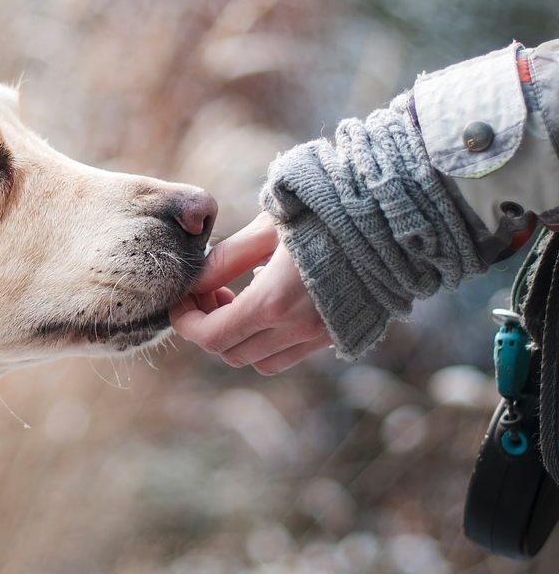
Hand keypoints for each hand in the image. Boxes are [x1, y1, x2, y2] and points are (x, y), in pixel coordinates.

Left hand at [170, 212, 332, 373]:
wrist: (393, 218)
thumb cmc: (325, 211)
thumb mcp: (267, 227)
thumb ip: (226, 259)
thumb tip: (194, 281)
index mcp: (274, 302)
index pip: (211, 336)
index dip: (186, 322)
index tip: (180, 300)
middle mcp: (298, 329)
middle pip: (231, 353)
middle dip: (208, 327)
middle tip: (208, 291)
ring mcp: (321, 336)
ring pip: (260, 361)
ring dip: (238, 337)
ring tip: (236, 297)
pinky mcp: (339, 334)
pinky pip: (290, 354)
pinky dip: (268, 339)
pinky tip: (270, 300)